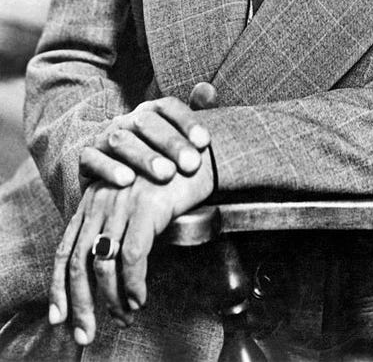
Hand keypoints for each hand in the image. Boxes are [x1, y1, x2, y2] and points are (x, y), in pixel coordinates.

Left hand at [50, 148, 214, 344]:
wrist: (197, 155)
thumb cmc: (167, 182)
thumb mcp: (131, 201)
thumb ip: (113, 226)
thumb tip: (103, 275)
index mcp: (93, 200)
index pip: (66, 248)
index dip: (59, 286)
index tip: (60, 316)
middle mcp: (101, 200)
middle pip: (79, 262)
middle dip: (81, 304)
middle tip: (86, 333)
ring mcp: (123, 203)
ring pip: (104, 264)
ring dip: (112, 300)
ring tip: (125, 316)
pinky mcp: (147, 206)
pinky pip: (132, 257)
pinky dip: (134, 284)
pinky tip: (140, 297)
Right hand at [79, 83, 217, 187]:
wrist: (111, 179)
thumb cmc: (154, 157)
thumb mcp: (176, 137)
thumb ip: (195, 113)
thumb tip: (208, 90)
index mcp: (150, 112)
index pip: (168, 106)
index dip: (187, 121)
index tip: (205, 142)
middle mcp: (126, 120)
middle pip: (147, 123)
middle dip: (171, 143)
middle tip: (191, 164)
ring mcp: (104, 138)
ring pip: (121, 140)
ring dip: (145, 157)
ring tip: (166, 174)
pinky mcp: (86, 159)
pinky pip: (92, 159)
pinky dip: (109, 168)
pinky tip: (127, 181)